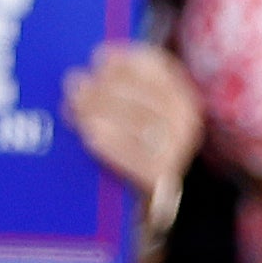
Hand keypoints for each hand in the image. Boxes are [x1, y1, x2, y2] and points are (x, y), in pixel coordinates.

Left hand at [63, 45, 206, 220]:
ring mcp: (178, 151)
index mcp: (181, 97)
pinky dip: (113, 144)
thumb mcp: (131, 115)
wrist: (143, 208)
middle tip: (74, 82)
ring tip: (75, 107)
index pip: (160, 68)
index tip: (100, 54)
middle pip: (147, 94)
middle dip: (108, 85)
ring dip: (105, 111)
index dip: (129, 58)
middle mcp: (187, 122)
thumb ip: (119, 89)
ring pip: (141, 122)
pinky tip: (90, 136)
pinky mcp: (163, 179)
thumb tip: (94, 60)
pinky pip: (137, 157)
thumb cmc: (130, 150)